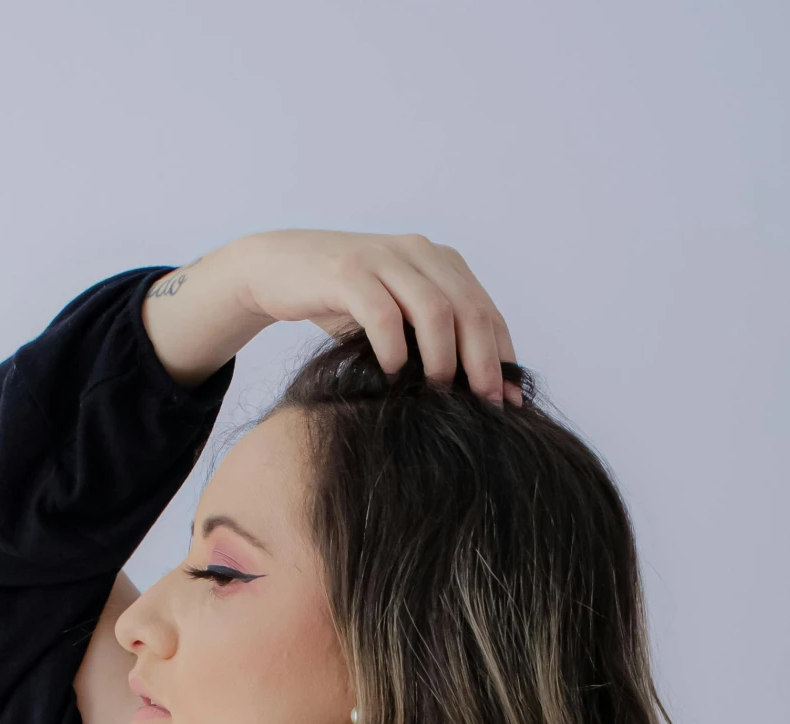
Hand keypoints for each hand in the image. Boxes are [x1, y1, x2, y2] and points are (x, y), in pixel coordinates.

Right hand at [142, 230, 521, 406]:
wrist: (280, 268)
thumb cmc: (345, 303)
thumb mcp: (398, 317)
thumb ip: (435, 340)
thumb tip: (482, 392)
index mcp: (440, 262)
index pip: (486, 311)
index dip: (502, 357)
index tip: (509, 402)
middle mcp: (418, 252)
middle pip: (468, 309)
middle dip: (482, 362)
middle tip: (483, 405)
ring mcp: (383, 258)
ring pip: (433, 308)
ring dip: (441, 357)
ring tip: (437, 391)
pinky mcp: (347, 271)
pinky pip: (382, 313)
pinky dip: (393, 348)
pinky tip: (391, 374)